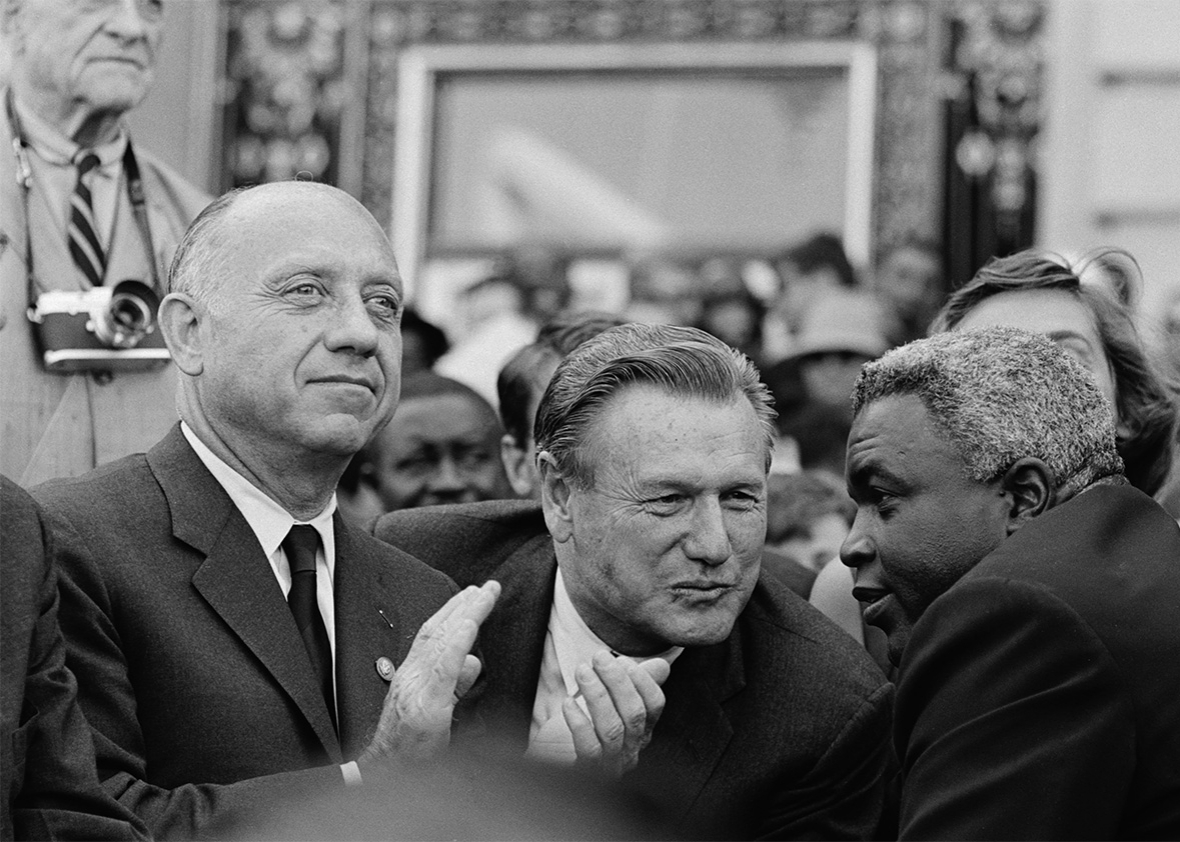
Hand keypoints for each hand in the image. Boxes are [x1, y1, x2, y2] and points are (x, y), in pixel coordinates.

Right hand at [359, 580, 499, 763]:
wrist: (386, 775)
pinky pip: (443, 669)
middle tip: (488, 587)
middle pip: (439, 631)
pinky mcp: (427, 707)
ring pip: (442, 642)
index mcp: (412, 675)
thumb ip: (454, 683)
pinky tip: (470, 625)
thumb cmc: (410, 747)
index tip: (472, 593)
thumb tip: (473, 662)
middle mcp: (411, 676)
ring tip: (484, 596)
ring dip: (466, 614)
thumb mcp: (435, 707)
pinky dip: (457, 644)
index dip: (452, 610)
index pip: (432, 634)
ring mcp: (417, 690)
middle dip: (465, 605)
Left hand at [562, 650, 669, 776]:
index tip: (622, 660)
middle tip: (599, 658)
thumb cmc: (584, 730)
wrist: (553, 762)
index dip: (642, 679)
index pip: (654, 705)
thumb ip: (634, 683)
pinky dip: (579, 723)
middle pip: (634, 715)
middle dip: (617, 681)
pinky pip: (589, 748)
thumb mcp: (610, 703)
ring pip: (612, 730)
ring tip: (583, 671)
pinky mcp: (588, 772)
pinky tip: (568, 702)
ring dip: (597, 696)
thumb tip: (661, 664)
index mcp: (640, 731)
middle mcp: (631, 750)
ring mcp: (611, 763)